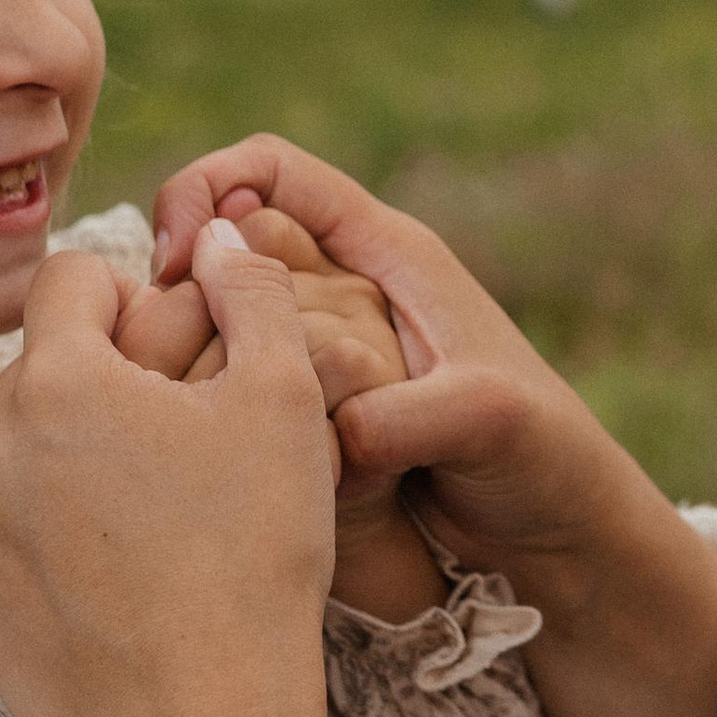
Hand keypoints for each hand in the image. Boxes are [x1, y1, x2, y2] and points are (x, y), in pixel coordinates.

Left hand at [0, 222, 339, 716]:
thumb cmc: (254, 549)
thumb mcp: (283, 397)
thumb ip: (250, 292)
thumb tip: (219, 235)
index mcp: (57, 379)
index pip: (71, 279)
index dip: (136, 300)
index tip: (185, 355)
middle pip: (48, 370)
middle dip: (111, 387)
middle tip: (191, 447)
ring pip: (29, 456)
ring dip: (85, 466)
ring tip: (166, 524)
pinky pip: (15, 536)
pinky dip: (63, 542)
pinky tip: (132, 583)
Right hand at [152, 136, 716, 716]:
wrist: (558, 543)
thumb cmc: (544, 462)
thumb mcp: (487, 422)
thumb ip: (405, 415)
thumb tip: (335, 437)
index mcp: (389, 255)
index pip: (271, 172)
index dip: (209, 191)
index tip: (179, 256)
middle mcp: (346, 294)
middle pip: (227, 250)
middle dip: (184, 286)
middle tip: (158, 350)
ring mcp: (321, 361)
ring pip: (220, 326)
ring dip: (189, 351)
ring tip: (181, 403)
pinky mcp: (307, 422)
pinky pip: (237, 394)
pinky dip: (210, 407)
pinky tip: (204, 448)